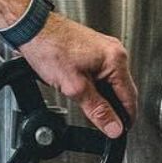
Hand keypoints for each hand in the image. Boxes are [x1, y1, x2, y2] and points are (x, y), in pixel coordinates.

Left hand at [20, 15, 139, 138]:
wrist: (32, 28)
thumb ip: (98, 110)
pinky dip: (96, 87)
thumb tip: (114, 127)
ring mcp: (104, 50)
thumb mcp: (75, 87)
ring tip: (86, 105)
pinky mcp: (94, 50)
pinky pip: (102, 75)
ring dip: (103, 98)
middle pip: (123, 91)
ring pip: (111, 84)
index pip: (130, 98)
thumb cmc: (49, 48)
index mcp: (115, 59)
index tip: (119, 133)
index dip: (125, 119)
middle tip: (100, 124)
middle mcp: (114, 52)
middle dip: (113, 109)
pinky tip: (82, 91)